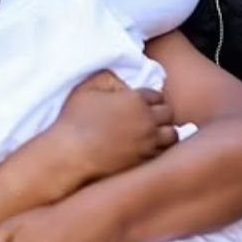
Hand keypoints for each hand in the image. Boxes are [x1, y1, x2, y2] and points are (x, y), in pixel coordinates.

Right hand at [47, 70, 175, 185]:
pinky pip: (163, 155)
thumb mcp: (89, 87)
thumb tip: (125, 86)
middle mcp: (147, 122)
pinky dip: (159, 151)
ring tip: (151, 134)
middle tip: (148, 118)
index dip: (150, 99)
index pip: (158, 95)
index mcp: (136, 100)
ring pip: (171, 136)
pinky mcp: (143, 164)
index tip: (141, 104)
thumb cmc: (75, 119)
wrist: (69, 155)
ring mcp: (147, 145)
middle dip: (160, 114)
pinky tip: (148, 149)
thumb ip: (111, 78)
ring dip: (164, 133)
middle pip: (169, 114)